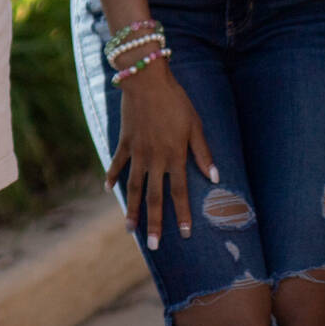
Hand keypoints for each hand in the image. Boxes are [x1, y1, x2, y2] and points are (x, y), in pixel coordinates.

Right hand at [108, 60, 216, 250]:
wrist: (145, 80)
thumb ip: (203, 153)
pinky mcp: (125, 141)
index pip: (180, 192)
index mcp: (175, 156)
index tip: (185, 233)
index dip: (183, 214)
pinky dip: (112, 176)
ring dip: (132, 208)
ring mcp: (137, 151)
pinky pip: (117, 162)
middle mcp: (155, 158)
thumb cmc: (176, 101)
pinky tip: (108, 189)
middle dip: (154, 222)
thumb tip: (215, 178)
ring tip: (129, 228)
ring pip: (134, 186)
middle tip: (152, 245)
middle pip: (154, 196)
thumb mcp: (195, 125)